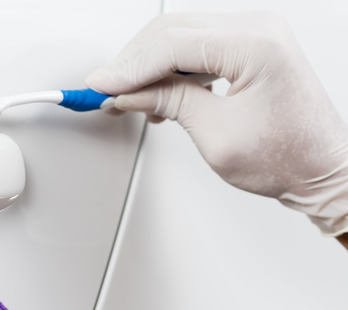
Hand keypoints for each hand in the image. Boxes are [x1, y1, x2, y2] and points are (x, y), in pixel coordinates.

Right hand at [85, 11, 347, 235]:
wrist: (322, 167)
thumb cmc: (289, 157)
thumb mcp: (215, 134)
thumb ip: (168, 102)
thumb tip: (128, 93)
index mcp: (257, 45)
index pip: (172, 45)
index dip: (129, 67)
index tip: (101, 85)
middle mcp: (259, 28)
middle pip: (172, 30)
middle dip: (133, 62)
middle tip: (106, 91)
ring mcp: (256, 33)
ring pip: (180, 34)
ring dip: (149, 64)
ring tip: (129, 97)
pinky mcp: (250, 45)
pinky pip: (197, 44)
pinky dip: (170, 65)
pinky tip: (157, 90)